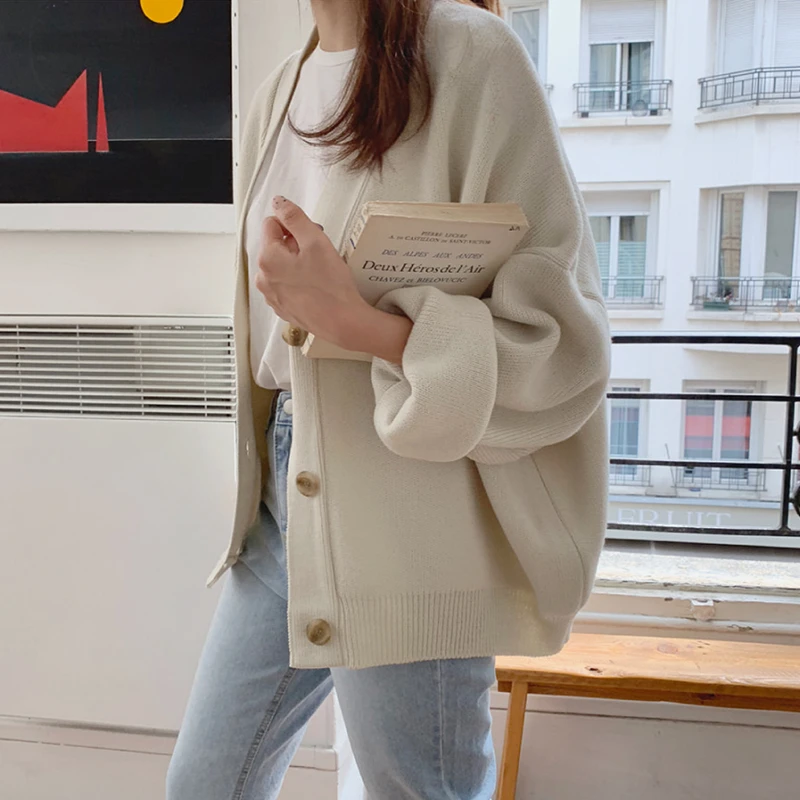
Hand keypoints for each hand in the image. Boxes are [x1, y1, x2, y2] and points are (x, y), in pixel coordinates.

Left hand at [256, 197, 412, 362]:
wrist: (343, 323)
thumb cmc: (331, 286)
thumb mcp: (315, 241)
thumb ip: (294, 217)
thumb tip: (279, 203)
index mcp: (267, 258)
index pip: (272, 224)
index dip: (294, 225)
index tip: (311, 235)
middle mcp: (264, 278)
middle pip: (276, 246)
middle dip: (295, 244)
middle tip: (320, 253)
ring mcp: (272, 296)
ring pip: (281, 266)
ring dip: (297, 263)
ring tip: (319, 271)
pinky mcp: (283, 308)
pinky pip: (286, 285)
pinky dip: (298, 281)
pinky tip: (316, 286)